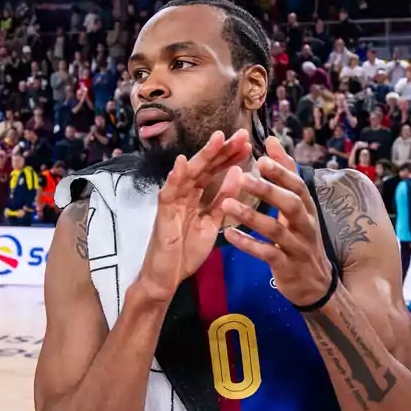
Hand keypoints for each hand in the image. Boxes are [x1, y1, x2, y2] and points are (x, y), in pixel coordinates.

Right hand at [138, 129, 250, 302]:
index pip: (214, 170)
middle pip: (204, 166)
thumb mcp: (213, 221)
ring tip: (218, 138)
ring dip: (203, 155)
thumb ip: (224, 198)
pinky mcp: (163, 214)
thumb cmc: (186, 249)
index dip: (230, 156)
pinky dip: (175, 177)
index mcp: (196, 195)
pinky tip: (184, 163)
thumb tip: (239, 173)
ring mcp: (172, 201)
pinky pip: (168, 193)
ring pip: (188, 173)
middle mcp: (183, 193)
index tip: (248, 144)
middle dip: (222, 149)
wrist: (168, 276)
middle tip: (241, 134)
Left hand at [220, 137, 333, 307]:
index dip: (282, 172)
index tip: (262, 158)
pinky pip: (266, 254)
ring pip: (275, 229)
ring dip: (251, 216)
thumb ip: (285, 173)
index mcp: (307, 207)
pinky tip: (228, 234)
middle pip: (291, 204)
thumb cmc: (300, 237)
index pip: (298, 185)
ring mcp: (297, 246)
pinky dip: (247, 244)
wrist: (314, 282)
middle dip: (268, 190)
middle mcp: (306, 225)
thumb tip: (272, 139)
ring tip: (226, 204)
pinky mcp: (287, 266)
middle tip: (243, 178)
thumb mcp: (297, 206)